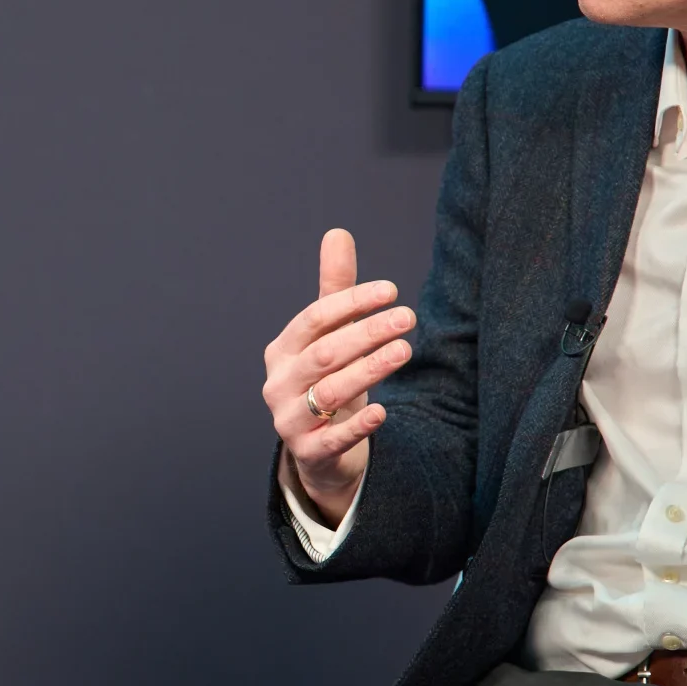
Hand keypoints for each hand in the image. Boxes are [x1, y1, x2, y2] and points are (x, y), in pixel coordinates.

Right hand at [262, 229, 415, 525]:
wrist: (320, 450)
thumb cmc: (329, 381)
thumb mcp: (331, 338)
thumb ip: (335, 290)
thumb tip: (338, 233)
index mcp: (283, 350)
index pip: (314, 319)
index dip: (351, 302)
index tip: (391, 291)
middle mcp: (279, 383)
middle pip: (325, 353)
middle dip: (366, 333)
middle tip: (407, 317)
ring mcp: (288, 420)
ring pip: (330, 392)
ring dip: (369, 370)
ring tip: (405, 351)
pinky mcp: (307, 453)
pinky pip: (332, 438)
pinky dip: (357, 425)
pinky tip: (383, 411)